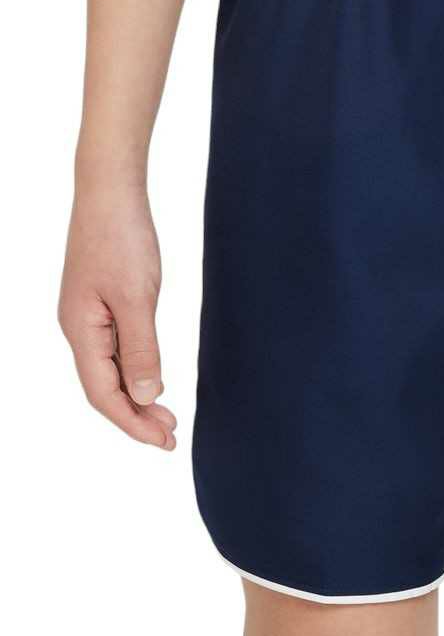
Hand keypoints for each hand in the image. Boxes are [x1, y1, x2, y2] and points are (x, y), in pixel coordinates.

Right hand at [59, 185, 176, 448]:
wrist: (111, 193)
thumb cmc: (122, 239)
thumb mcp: (138, 297)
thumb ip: (141, 347)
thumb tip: (145, 394)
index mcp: (81, 331)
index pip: (104, 394)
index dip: (132, 423)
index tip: (163, 441)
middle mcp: (79, 328)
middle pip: (104, 388)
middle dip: (137, 417)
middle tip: (171, 436)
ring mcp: (88, 316)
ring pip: (109, 370)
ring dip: (137, 396)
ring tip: (166, 417)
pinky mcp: (102, 303)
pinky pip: (115, 350)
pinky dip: (135, 370)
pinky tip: (152, 377)